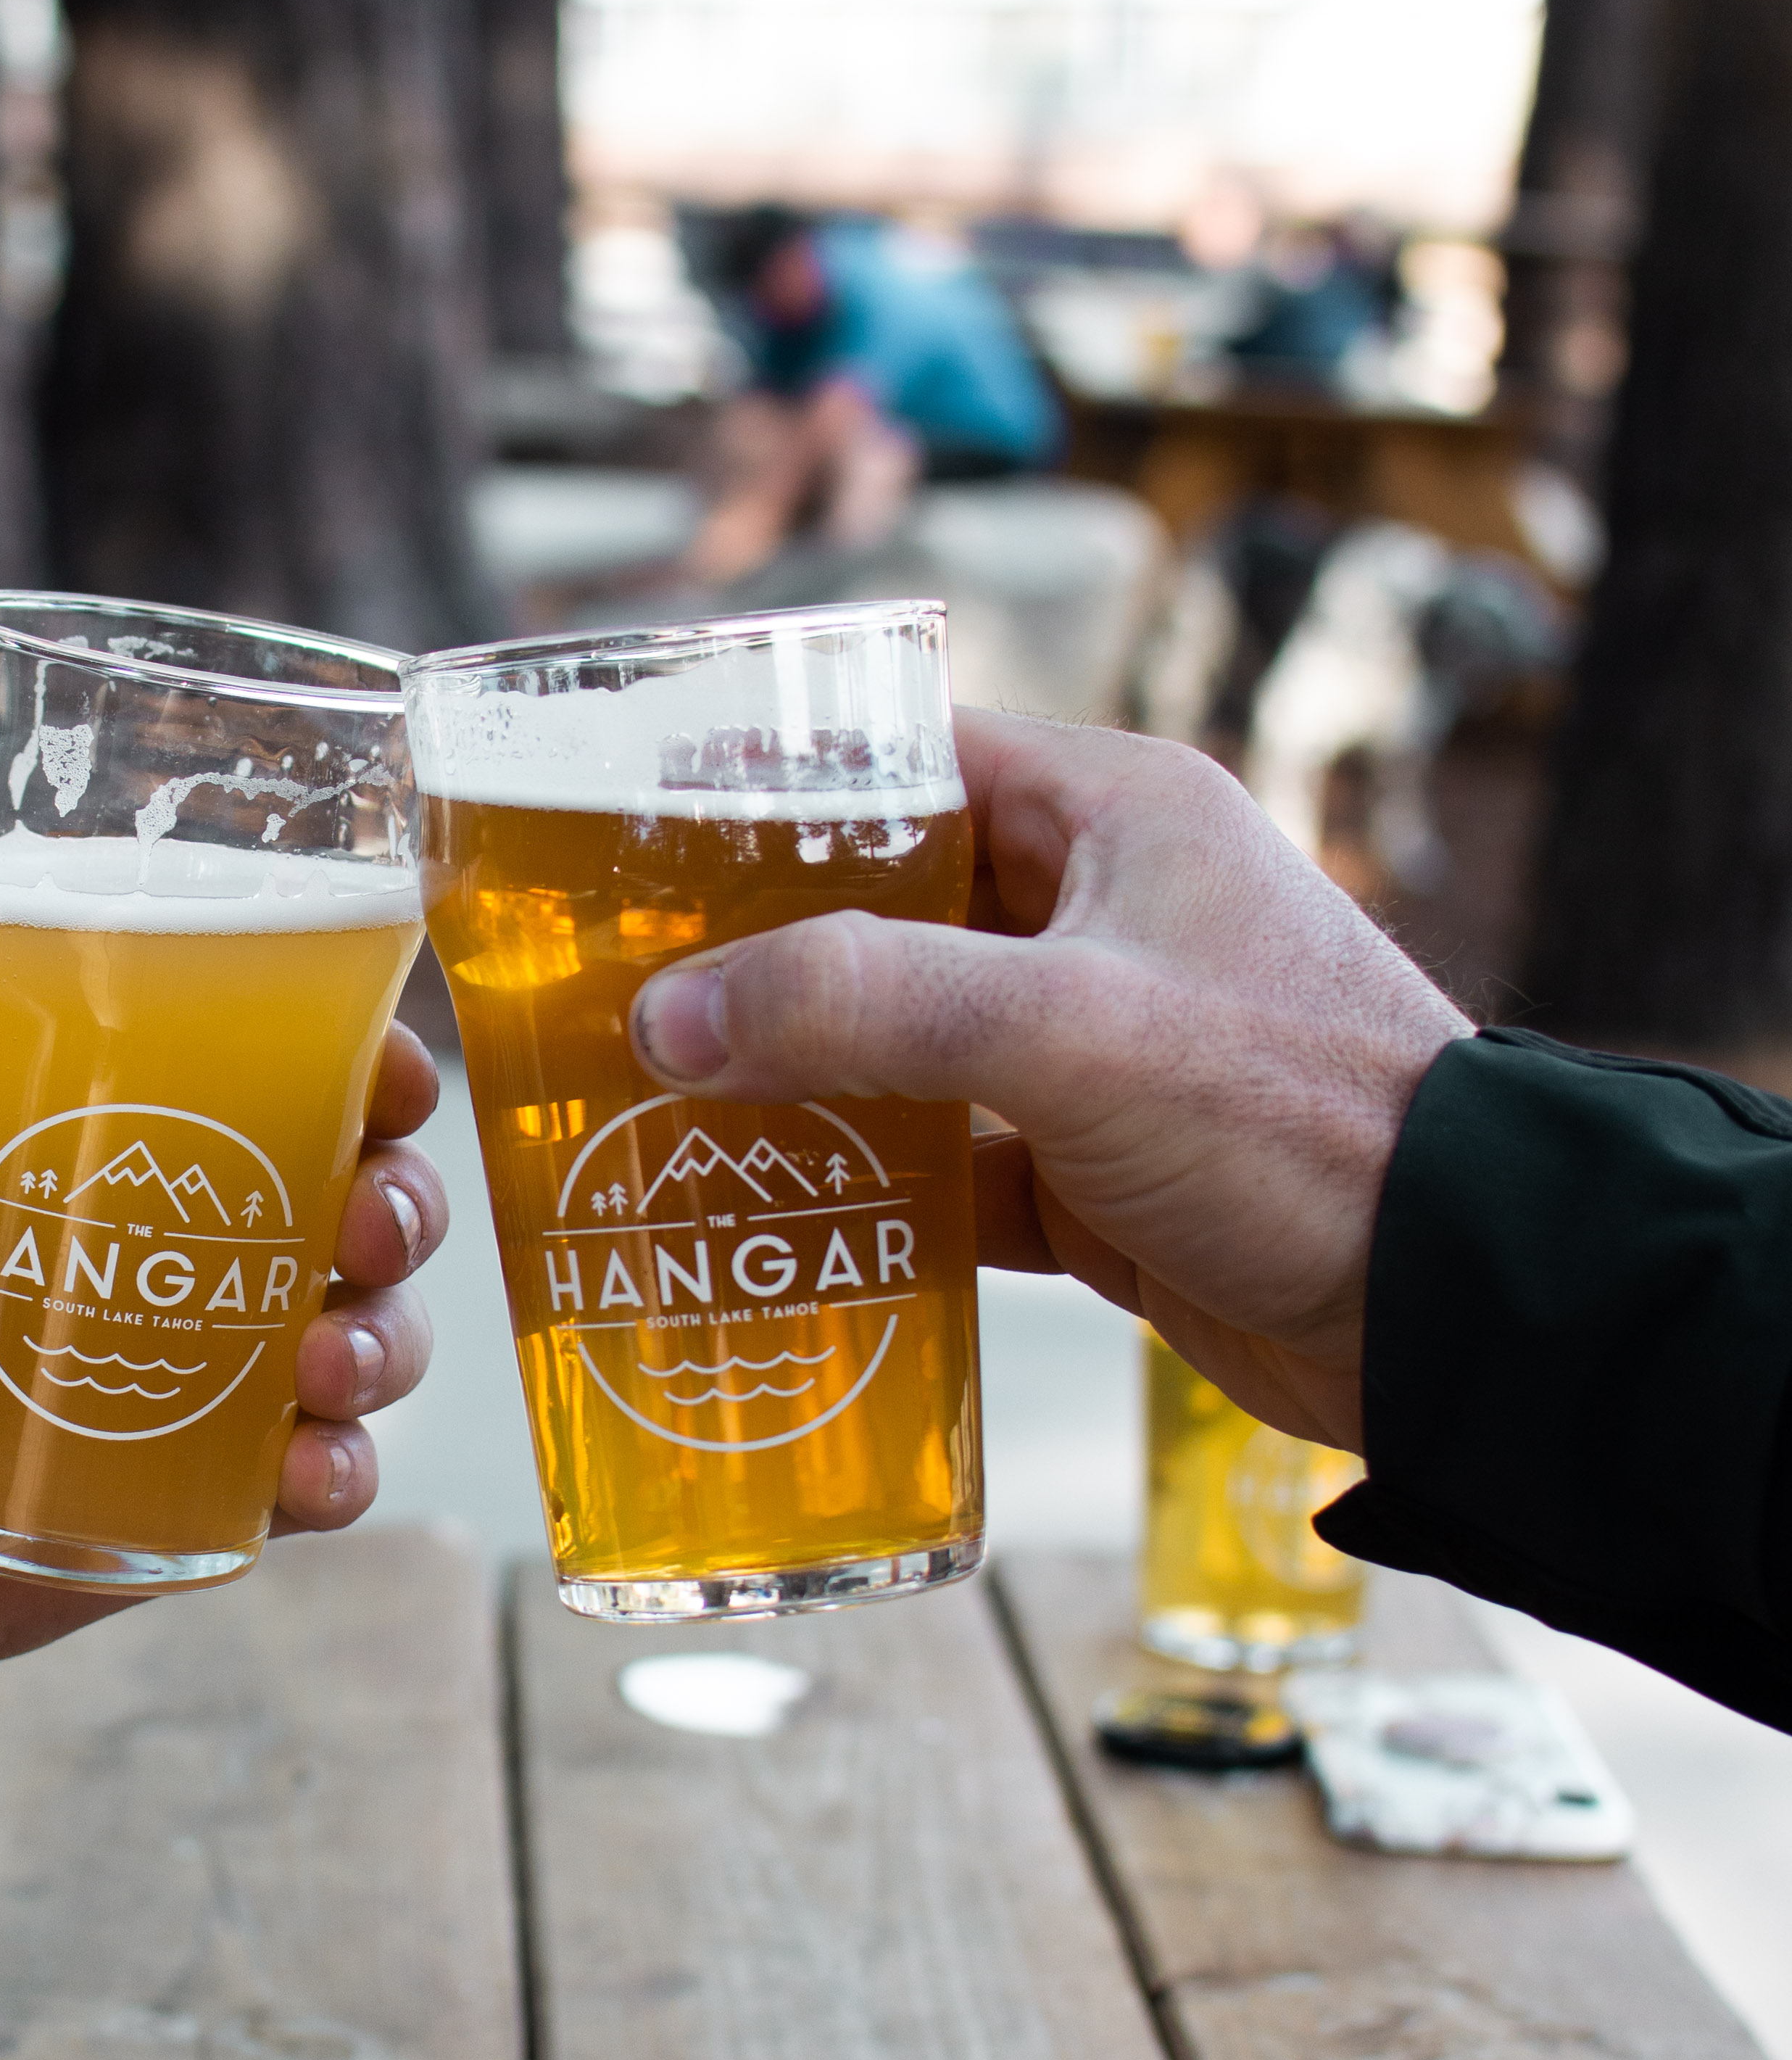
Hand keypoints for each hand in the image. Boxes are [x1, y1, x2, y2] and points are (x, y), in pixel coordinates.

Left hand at [0, 795, 448, 1694]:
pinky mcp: (188, 1504)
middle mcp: (191, 1258)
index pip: (301, 1087)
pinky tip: (310, 1464)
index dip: (378, 1073)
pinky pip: (309, 1484)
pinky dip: (338, 1470)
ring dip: (386, 1342)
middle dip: (403, 1207)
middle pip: (364, 1208)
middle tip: (367, 1223)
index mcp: (134, 1147)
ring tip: (326, 1363)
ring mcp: (200, 1387)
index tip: (391, 1071)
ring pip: (364, 1340)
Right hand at [629, 709, 1463, 1448]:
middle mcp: (1099, 913)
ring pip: (898, 1045)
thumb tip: (670, 1018)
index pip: (904, 757)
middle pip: (880, 907)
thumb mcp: (1066, 1030)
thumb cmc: (1300, 1118)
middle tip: (604, 989)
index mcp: (1113, 816)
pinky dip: (859, 1193)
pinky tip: (759, 1221)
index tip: (632, 835)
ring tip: (647, 1110)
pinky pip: (941, 1163)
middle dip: (751, 955)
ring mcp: (1094, 1048)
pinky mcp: (1092, 1171)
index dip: (767, 789)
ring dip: (793, 1082)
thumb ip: (863, 1005)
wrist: (1455, 1302)